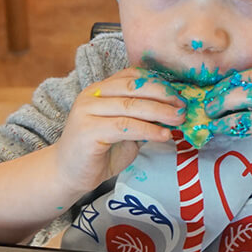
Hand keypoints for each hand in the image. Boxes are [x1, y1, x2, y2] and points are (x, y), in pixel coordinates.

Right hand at [54, 68, 185, 194]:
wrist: (69, 174)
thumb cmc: (99, 152)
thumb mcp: (126, 130)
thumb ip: (143, 117)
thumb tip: (173, 111)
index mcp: (101, 89)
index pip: (132, 76)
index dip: (158, 83)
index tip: (179, 94)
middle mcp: (92, 94)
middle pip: (134, 87)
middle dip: (163, 96)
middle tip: (183, 106)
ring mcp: (87, 110)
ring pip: (131, 106)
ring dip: (159, 112)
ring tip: (178, 119)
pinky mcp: (88, 130)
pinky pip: (125, 126)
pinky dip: (148, 129)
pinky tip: (164, 135)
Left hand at [205, 66, 251, 189]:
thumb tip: (243, 94)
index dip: (240, 79)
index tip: (223, 88)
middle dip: (227, 89)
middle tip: (211, 101)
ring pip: (249, 97)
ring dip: (224, 104)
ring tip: (211, 113)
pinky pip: (249, 121)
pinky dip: (229, 123)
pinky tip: (220, 127)